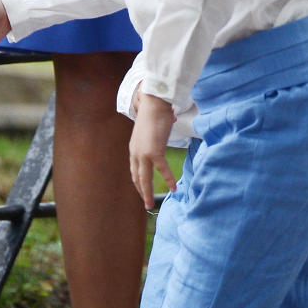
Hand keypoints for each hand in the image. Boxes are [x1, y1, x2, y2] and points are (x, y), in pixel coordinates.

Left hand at [130, 92, 177, 211]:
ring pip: (144, 179)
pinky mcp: (154, 152)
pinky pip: (162, 170)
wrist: (154, 103)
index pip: (134, 170)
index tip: (142, 191)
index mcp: (134, 149)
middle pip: (137, 178)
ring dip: (147, 193)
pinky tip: (173, 188)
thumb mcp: (149, 131)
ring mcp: (144, 153)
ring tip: (150, 204)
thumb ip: (151, 139)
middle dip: (141, 192)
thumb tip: (160, 138)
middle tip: (146, 204)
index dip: (138, 182)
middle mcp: (136, 153)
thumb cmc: (154, 113)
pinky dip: (168, 179)